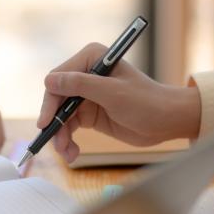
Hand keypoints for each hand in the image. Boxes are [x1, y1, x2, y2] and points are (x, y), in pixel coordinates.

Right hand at [36, 43, 200, 162]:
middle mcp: (86, 74)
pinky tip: (72, 153)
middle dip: (55, 123)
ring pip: (61, 116)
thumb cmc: (146, 102)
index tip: (46, 122)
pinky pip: (71, 127)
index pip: (59, 79)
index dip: (50, 101)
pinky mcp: (89, 113)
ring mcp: (86, 94)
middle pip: (57, 99)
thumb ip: (81, 85)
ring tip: (67, 154)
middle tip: (56, 144)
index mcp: (91, 59)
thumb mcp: (113, 93)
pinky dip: (69, 141)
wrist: (166, 121)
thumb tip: (49, 81)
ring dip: (61, 136)